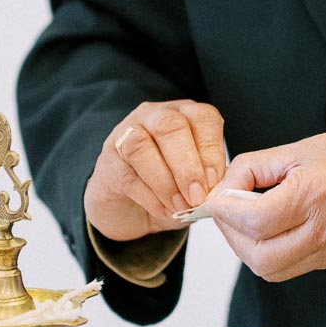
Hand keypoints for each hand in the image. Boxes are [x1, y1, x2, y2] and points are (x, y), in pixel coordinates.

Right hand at [84, 100, 225, 242]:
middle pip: (170, 126)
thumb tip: (217, 191)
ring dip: (166, 181)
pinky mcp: (108, 161)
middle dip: (187, 165)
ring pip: (141, 146)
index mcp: (184, 115)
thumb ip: (207, 182)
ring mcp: (125, 135)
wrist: (129, 207)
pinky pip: (128, 175)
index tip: (214, 182)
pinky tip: (163, 211)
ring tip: (180, 207)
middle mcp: (154, 116)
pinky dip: (150, 197)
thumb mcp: (195, 182)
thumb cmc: (169, 188)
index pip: (202, 117)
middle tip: (197, 197)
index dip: (211, 149)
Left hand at [207, 127, 325, 281]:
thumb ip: (250, 170)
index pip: (254, 221)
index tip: (217, 201)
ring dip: (250, 250)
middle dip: (233, 238)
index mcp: (314, 196)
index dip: (225, 212)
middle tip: (228, 216)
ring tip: (248, 225)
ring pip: (273, 270)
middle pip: (261, 257)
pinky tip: (274, 231)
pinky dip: (273, 253)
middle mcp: (325, 230)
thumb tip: (221, 193)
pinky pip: (293, 268)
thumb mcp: (294, 150)